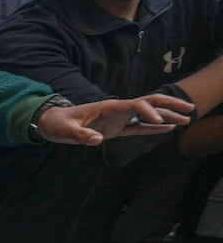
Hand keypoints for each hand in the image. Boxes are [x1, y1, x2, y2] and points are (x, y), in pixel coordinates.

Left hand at [35, 94, 192, 145]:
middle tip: (189, 108)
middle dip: (169, 104)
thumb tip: (96, 140)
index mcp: (109, 106)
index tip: (159, 121)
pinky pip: (138, 128)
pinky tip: (168, 129)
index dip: (149, 111)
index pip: (136, 105)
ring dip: (167, 116)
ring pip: (148, 115)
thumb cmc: (59, 124)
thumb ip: (81, 134)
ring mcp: (119, 119)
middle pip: (149, 103)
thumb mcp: (66, 130)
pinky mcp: (116, 129)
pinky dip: (153, 128)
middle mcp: (118, 110)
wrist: (53, 123)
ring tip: (186, 119)